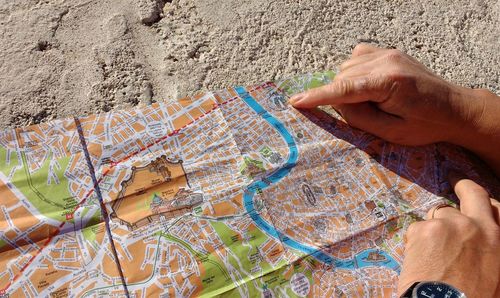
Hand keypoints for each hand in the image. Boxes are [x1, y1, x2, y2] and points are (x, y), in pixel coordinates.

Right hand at [289, 44, 499, 175]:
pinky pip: (357, 57)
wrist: (455, 109)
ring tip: (368, 103)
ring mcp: (389, 53)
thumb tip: (337, 104)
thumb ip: (360, 118)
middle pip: (343, 76)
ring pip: (347, 66)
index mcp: (390, 82)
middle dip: (340, 97)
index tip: (295, 102)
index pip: (344, 88)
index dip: (317, 96)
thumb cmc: (427, 126)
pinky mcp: (390, 53)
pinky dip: (353, 73)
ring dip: (347, 85)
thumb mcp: (392, 132)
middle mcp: (388, 61)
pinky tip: (366, 86)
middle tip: (360, 116)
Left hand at [398, 174, 499, 296]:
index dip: (474, 193)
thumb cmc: (472, 295)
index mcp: (494, 236)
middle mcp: (471, 224)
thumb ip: (488, 243)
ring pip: (437, 215)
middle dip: (459, 191)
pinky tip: (421, 259)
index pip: (488, 200)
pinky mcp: (420, 230)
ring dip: (436, 228)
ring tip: (434, 254)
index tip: (465, 188)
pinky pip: (418, 228)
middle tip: (452, 190)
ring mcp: (443, 224)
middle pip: (462, 196)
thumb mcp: (494, 270)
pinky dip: (419, 240)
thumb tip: (481, 235)